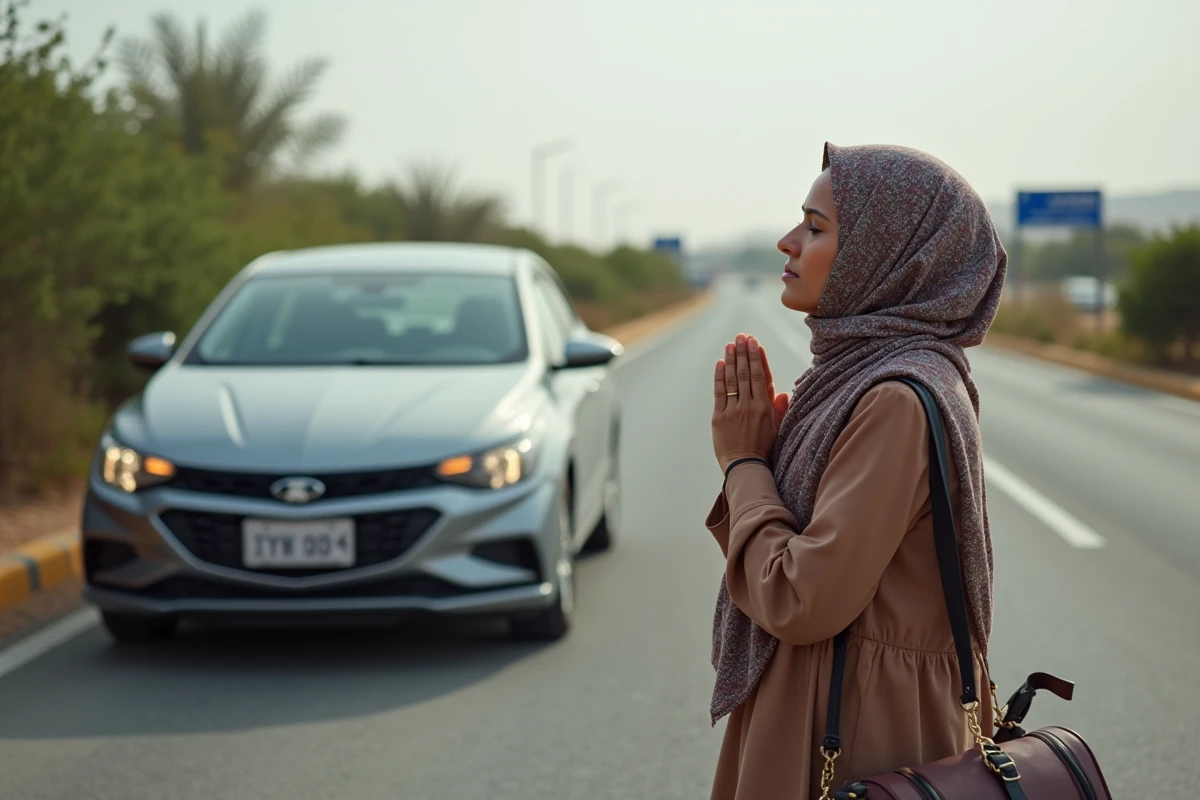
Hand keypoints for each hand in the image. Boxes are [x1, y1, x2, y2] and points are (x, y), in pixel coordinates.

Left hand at [711, 333, 789, 471]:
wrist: (745, 466)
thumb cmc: (762, 448)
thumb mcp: (777, 429)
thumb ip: (780, 409)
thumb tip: (785, 392)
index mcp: (766, 407)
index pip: (762, 376)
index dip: (758, 358)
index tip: (755, 342)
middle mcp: (750, 406)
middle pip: (747, 374)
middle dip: (744, 353)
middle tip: (742, 336)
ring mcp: (734, 411)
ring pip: (733, 380)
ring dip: (732, 360)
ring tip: (731, 344)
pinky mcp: (719, 418)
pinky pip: (720, 393)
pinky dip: (720, 377)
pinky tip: (721, 363)